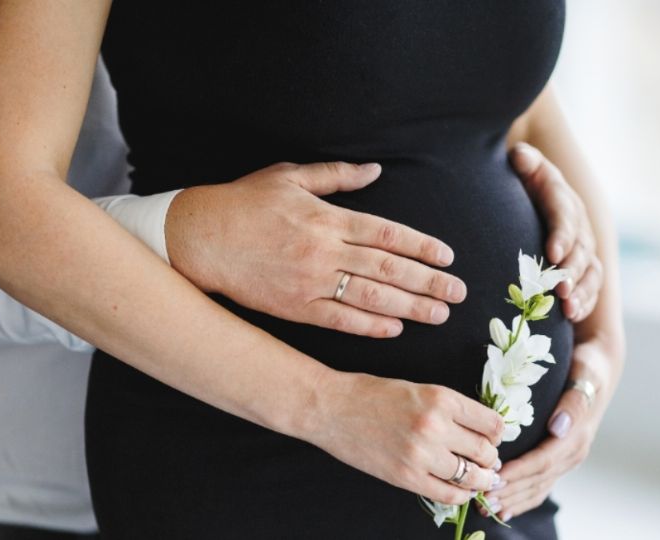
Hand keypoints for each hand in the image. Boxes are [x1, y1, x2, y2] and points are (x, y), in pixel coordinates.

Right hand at [165, 161, 466, 337]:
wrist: (200, 237)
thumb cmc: (244, 203)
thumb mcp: (290, 176)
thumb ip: (336, 176)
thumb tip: (375, 171)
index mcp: (327, 217)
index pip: (388, 233)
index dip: (422, 246)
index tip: (448, 256)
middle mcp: (325, 250)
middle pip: (389, 268)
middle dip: (428, 281)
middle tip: (459, 293)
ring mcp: (311, 282)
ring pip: (371, 296)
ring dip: (409, 306)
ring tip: (439, 313)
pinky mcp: (295, 307)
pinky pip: (339, 319)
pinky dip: (368, 324)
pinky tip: (394, 327)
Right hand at [310, 372, 504, 504]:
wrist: (332, 408)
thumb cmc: (371, 394)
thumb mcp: (418, 389)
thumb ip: (450, 408)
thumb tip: (482, 430)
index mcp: (442, 397)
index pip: (492, 423)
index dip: (498, 433)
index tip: (494, 438)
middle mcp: (436, 426)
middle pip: (485, 451)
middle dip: (491, 458)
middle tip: (489, 461)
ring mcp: (421, 454)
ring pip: (472, 476)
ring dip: (482, 480)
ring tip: (482, 479)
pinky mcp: (406, 476)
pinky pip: (448, 494)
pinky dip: (461, 496)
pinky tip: (462, 491)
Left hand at [478, 337, 619, 518]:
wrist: (599, 369)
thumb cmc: (587, 369)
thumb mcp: (585, 377)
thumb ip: (573, 403)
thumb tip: (558, 427)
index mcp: (576, 437)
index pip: (543, 460)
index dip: (518, 471)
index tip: (494, 477)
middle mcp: (573, 453)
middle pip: (537, 479)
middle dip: (510, 490)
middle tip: (481, 497)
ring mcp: (567, 459)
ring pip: (538, 487)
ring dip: (513, 499)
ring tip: (486, 506)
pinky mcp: (559, 460)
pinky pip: (540, 486)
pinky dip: (522, 499)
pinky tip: (504, 508)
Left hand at [510, 143, 601, 321]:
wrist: (529, 193)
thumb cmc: (521, 181)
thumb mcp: (522, 165)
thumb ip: (523, 160)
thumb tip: (521, 157)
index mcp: (563, 199)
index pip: (565, 216)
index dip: (562, 235)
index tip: (552, 253)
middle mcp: (578, 225)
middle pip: (581, 250)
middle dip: (571, 271)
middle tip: (559, 290)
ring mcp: (582, 248)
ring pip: (590, 272)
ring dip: (581, 291)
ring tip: (567, 309)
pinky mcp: (580, 268)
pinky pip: (589, 287)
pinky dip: (583, 302)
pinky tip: (571, 316)